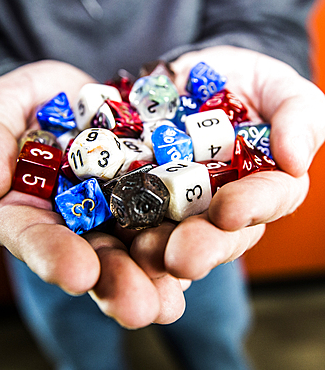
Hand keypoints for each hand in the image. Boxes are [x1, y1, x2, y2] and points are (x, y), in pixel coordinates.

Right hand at [0, 60, 184, 327]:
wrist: (74, 94)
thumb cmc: (27, 104)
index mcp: (33, 208)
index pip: (35, 238)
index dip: (53, 256)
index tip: (77, 274)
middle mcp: (79, 220)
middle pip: (94, 257)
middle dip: (116, 283)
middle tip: (138, 307)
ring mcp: (119, 209)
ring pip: (137, 246)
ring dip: (157, 273)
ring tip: (172, 300)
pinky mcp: (153, 193)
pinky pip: (171, 215)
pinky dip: (185, 235)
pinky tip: (202, 255)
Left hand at [129, 46, 324, 283]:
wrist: (193, 77)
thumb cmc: (245, 84)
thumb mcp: (280, 90)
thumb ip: (299, 117)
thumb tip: (295, 158)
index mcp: (259, 184)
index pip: (266, 201)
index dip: (251, 208)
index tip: (229, 212)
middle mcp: (218, 202)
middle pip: (216, 232)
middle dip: (200, 246)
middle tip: (180, 259)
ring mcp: (177, 198)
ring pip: (172, 230)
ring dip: (157, 246)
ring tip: (142, 254)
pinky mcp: (141, 187)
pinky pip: (131, 206)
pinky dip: (121, 221)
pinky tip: (110, 232)